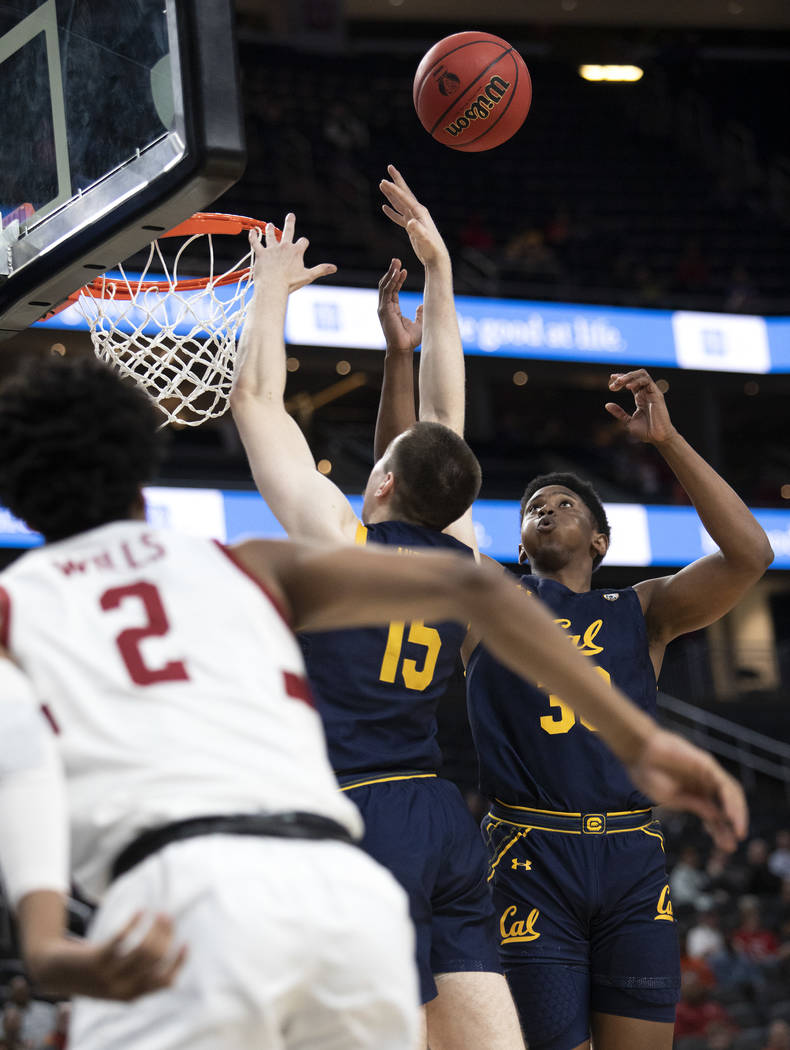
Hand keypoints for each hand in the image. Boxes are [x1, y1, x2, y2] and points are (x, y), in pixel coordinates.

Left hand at [31, 912, 186, 1000]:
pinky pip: (122, 938)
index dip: (178, 962)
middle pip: (155, 960)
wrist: (52, 973)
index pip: (164, 982)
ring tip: (155, 912)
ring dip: (153, 927)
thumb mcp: (116, 979)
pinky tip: (139, 911)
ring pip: (142, 949)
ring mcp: (108, 975)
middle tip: (167, 917)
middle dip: (166, 935)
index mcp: (130, 995)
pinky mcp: (95, 959)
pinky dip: (134, 922)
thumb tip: (166, 952)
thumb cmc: (91, 972)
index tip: (186, 942)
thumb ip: (138, 974)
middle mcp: (121, 988)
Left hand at [249, 213, 336, 293]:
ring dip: (271, 229)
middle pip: (288, 230)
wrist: (273, 286)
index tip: (303, 246)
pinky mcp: (261, 253)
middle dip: (290, 222)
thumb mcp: (308, 276)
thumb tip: (335, 268)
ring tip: (270, 225)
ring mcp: (272, 249)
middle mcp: (284, 246)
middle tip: (290, 215)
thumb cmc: (290, 283)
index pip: (303, 241)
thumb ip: (321, 270)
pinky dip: (253, 236)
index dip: (303, 243)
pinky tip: (252, 231)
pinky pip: (255, 242)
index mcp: (296, 251)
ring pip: (271, 234)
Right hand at [377, 259, 422, 353]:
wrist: (403, 349)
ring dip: (390, 273)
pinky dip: (391, 282)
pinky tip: (397, 273)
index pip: (393, 290)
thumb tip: (423, 306)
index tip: (403, 270)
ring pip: (385, 286)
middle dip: (391, 272)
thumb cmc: (410, 340)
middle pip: (386, 285)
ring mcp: (383, 308)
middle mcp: (385, 307)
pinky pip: (387, 292)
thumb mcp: (419, 323)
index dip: (397, 280)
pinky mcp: (384, 310)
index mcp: (392, 309)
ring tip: (396, 262)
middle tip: (396, 260)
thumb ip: (421, 314)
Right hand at [379, 165, 448, 268]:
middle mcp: (417, 212)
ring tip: (382, 184)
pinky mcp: (411, 227)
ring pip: (400, 203)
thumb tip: (410, 223)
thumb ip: (418, 230)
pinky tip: (385, 207)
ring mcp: (414, 219)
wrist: (436, 258)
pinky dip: (392, 211)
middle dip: (396, 181)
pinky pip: (399, 216)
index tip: (384, 180)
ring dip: (391, 194)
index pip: (404, 197)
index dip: (394, 189)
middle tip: (389, 167)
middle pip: (404, 193)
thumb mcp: (424, 239)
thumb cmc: (431, 248)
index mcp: (420, 212)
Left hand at [605, 369, 676, 444]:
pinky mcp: (657, 395)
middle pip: (635, 376)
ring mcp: (652, 393)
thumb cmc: (646, 431)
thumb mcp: (628, 421)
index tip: (611, 378)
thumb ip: (619, 413)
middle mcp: (646, 393)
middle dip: (623, 377)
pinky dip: (637, 381)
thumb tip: (607, 404)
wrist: (657, 438)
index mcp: (640, 398)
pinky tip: (628, 387)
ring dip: (629, 376)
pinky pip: (648, 381)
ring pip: (642, 375)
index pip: (631, 382)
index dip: (622, 378)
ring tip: (619, 382)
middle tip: (613, 385)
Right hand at [626, 729, 747, 851]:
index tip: (727, 847)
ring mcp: (707, 774)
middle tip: (731, 847)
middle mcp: (704, 784)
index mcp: (693, 795)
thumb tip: (717, 817)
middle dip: (731, 826)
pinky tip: (730, 816)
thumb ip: (695, 806)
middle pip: (725, 807)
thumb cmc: (648, 774)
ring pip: (730, 795)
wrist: (638, 752)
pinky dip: (730, 801)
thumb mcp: (672, 798)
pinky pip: (725, 784)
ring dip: (737, 815)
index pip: (714, 815)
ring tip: (737, 833)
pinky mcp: (707, 764)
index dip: (720, 831)